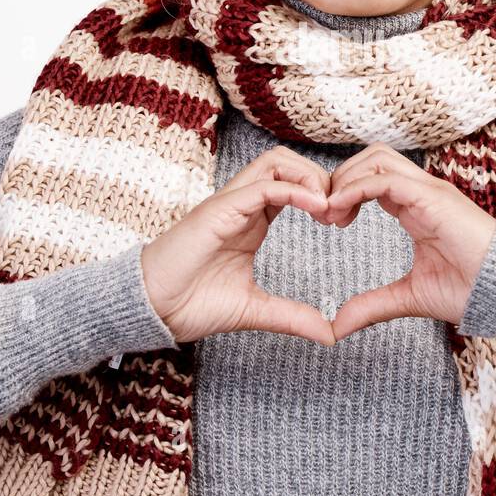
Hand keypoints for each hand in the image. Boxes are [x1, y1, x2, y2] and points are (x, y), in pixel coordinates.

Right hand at [139, 147, 335, 345]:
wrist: (153, 309)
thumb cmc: (192, 304)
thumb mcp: (255, 310)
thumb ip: (292, 317)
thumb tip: (329, 334)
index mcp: (253, 220)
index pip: (293, 183)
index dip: (322, 193)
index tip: (341, 221)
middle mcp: (243, 204)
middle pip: (288, 161)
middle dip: (321, 177)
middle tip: (339, 212)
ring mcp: (230, 203)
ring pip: (276, 161)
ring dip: (309, 177)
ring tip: (327, 208)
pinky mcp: (220, 209)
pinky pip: (263, 185)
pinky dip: (294, 190)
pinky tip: (315, 207)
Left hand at [322, 143, 495, 339]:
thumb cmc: (470, 290)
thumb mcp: (410, 297)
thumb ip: (373, 306)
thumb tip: (337, 326)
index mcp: (416, 207)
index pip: (372, 178)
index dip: (344, 193)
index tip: (328, 222)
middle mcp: (421, 191)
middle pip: (370, 158)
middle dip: (340, 178)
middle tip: (324, 214)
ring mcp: (429, 190)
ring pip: (376, 158)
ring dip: (345, 179)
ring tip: (330, 213)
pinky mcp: (433, 197)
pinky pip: (385, 178)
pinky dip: (356, 188)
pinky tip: (340, 210)